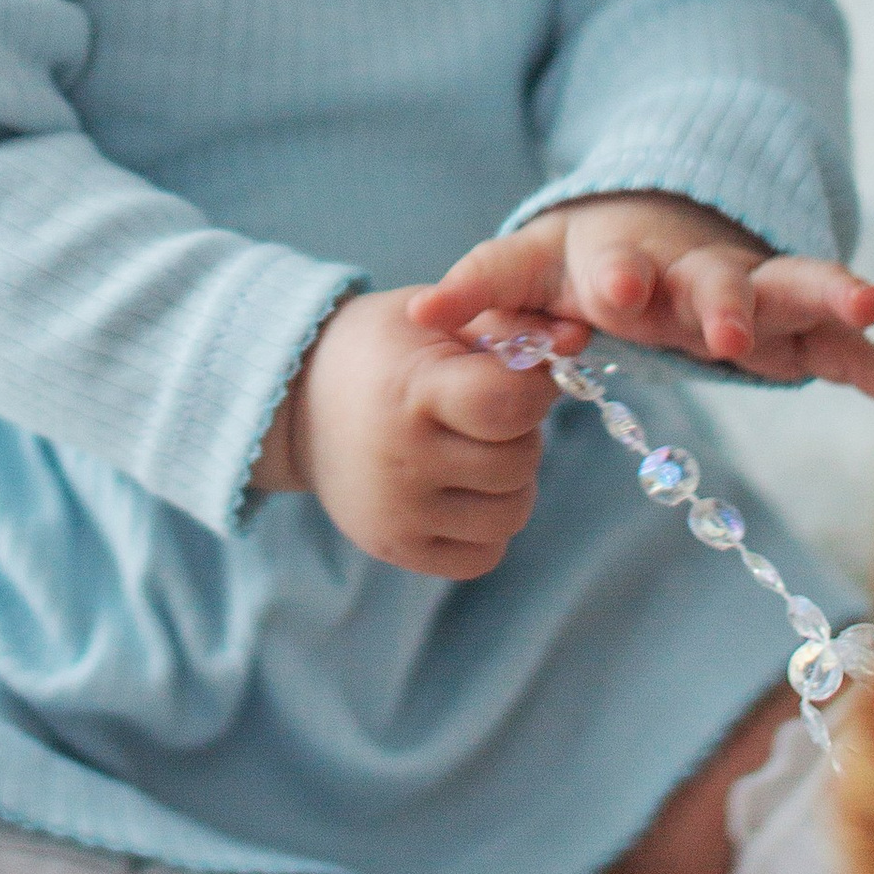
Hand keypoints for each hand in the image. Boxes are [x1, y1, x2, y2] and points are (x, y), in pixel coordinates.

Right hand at [253, 288, 554, 576]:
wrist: (296, 401)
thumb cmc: (381, 350)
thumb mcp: (432, 319)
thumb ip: (505, 326)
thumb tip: (578, 337)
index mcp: (412, 391)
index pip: (510, 404)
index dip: (534, 389)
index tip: (519, 377)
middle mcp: (403, 459)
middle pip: (518, 462)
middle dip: (521, 433)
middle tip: (489, 413)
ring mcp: (398, 512)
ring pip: (511, 515)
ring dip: (511, 482)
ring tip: (476, 450)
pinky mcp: (396, 547)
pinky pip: (483, 555)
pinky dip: (488, 525)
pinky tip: (463, 489)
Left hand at [407, 190, 873, 430]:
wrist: (653, 228)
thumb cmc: (578, 265)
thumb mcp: (525, 270)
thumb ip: (481, 289)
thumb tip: (415, 313)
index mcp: (621, 261)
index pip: (615, 267)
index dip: (615, 280)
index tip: (614, 295)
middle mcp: (695, 271)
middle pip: (713, 279)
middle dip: (722, 301)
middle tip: (726, 331)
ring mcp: (754, 293)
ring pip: (796, 288)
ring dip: (829, 296)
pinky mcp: (799, 326)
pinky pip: (847, 350)